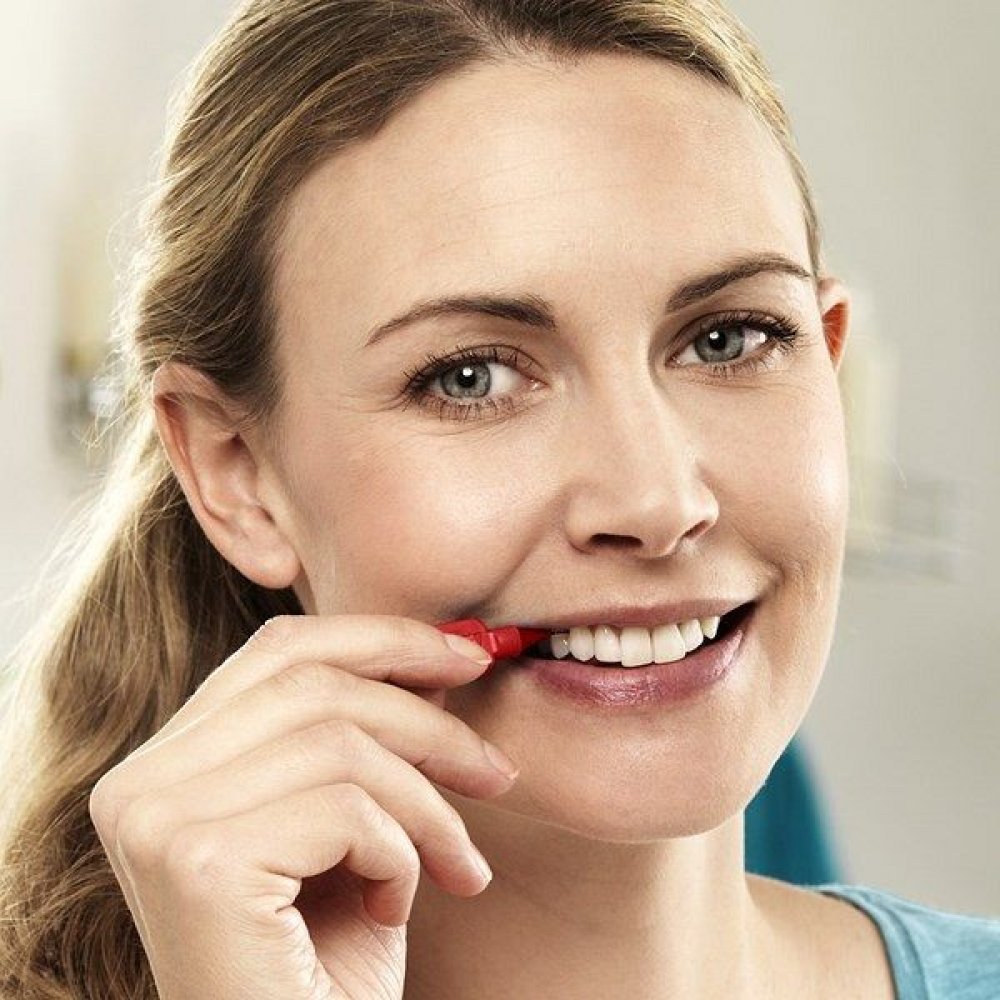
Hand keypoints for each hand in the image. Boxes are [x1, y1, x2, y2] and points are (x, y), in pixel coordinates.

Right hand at [88, 614, 516, 999]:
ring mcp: (158, 822)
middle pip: (314, 683)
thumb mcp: (344, 825)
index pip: (279, 650)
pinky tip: (395, 908)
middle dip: (426, 719)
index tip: (466, 658)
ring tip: (458, 864)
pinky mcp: (200, 866)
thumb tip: (439, 653)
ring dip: (428, 805)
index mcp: (164, 763)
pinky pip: (347, 808)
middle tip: (496, 769)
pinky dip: (402, 854)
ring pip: (341, 743)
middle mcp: (138, 784)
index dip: (381, 640)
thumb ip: (360, 735)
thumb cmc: (324, 961)